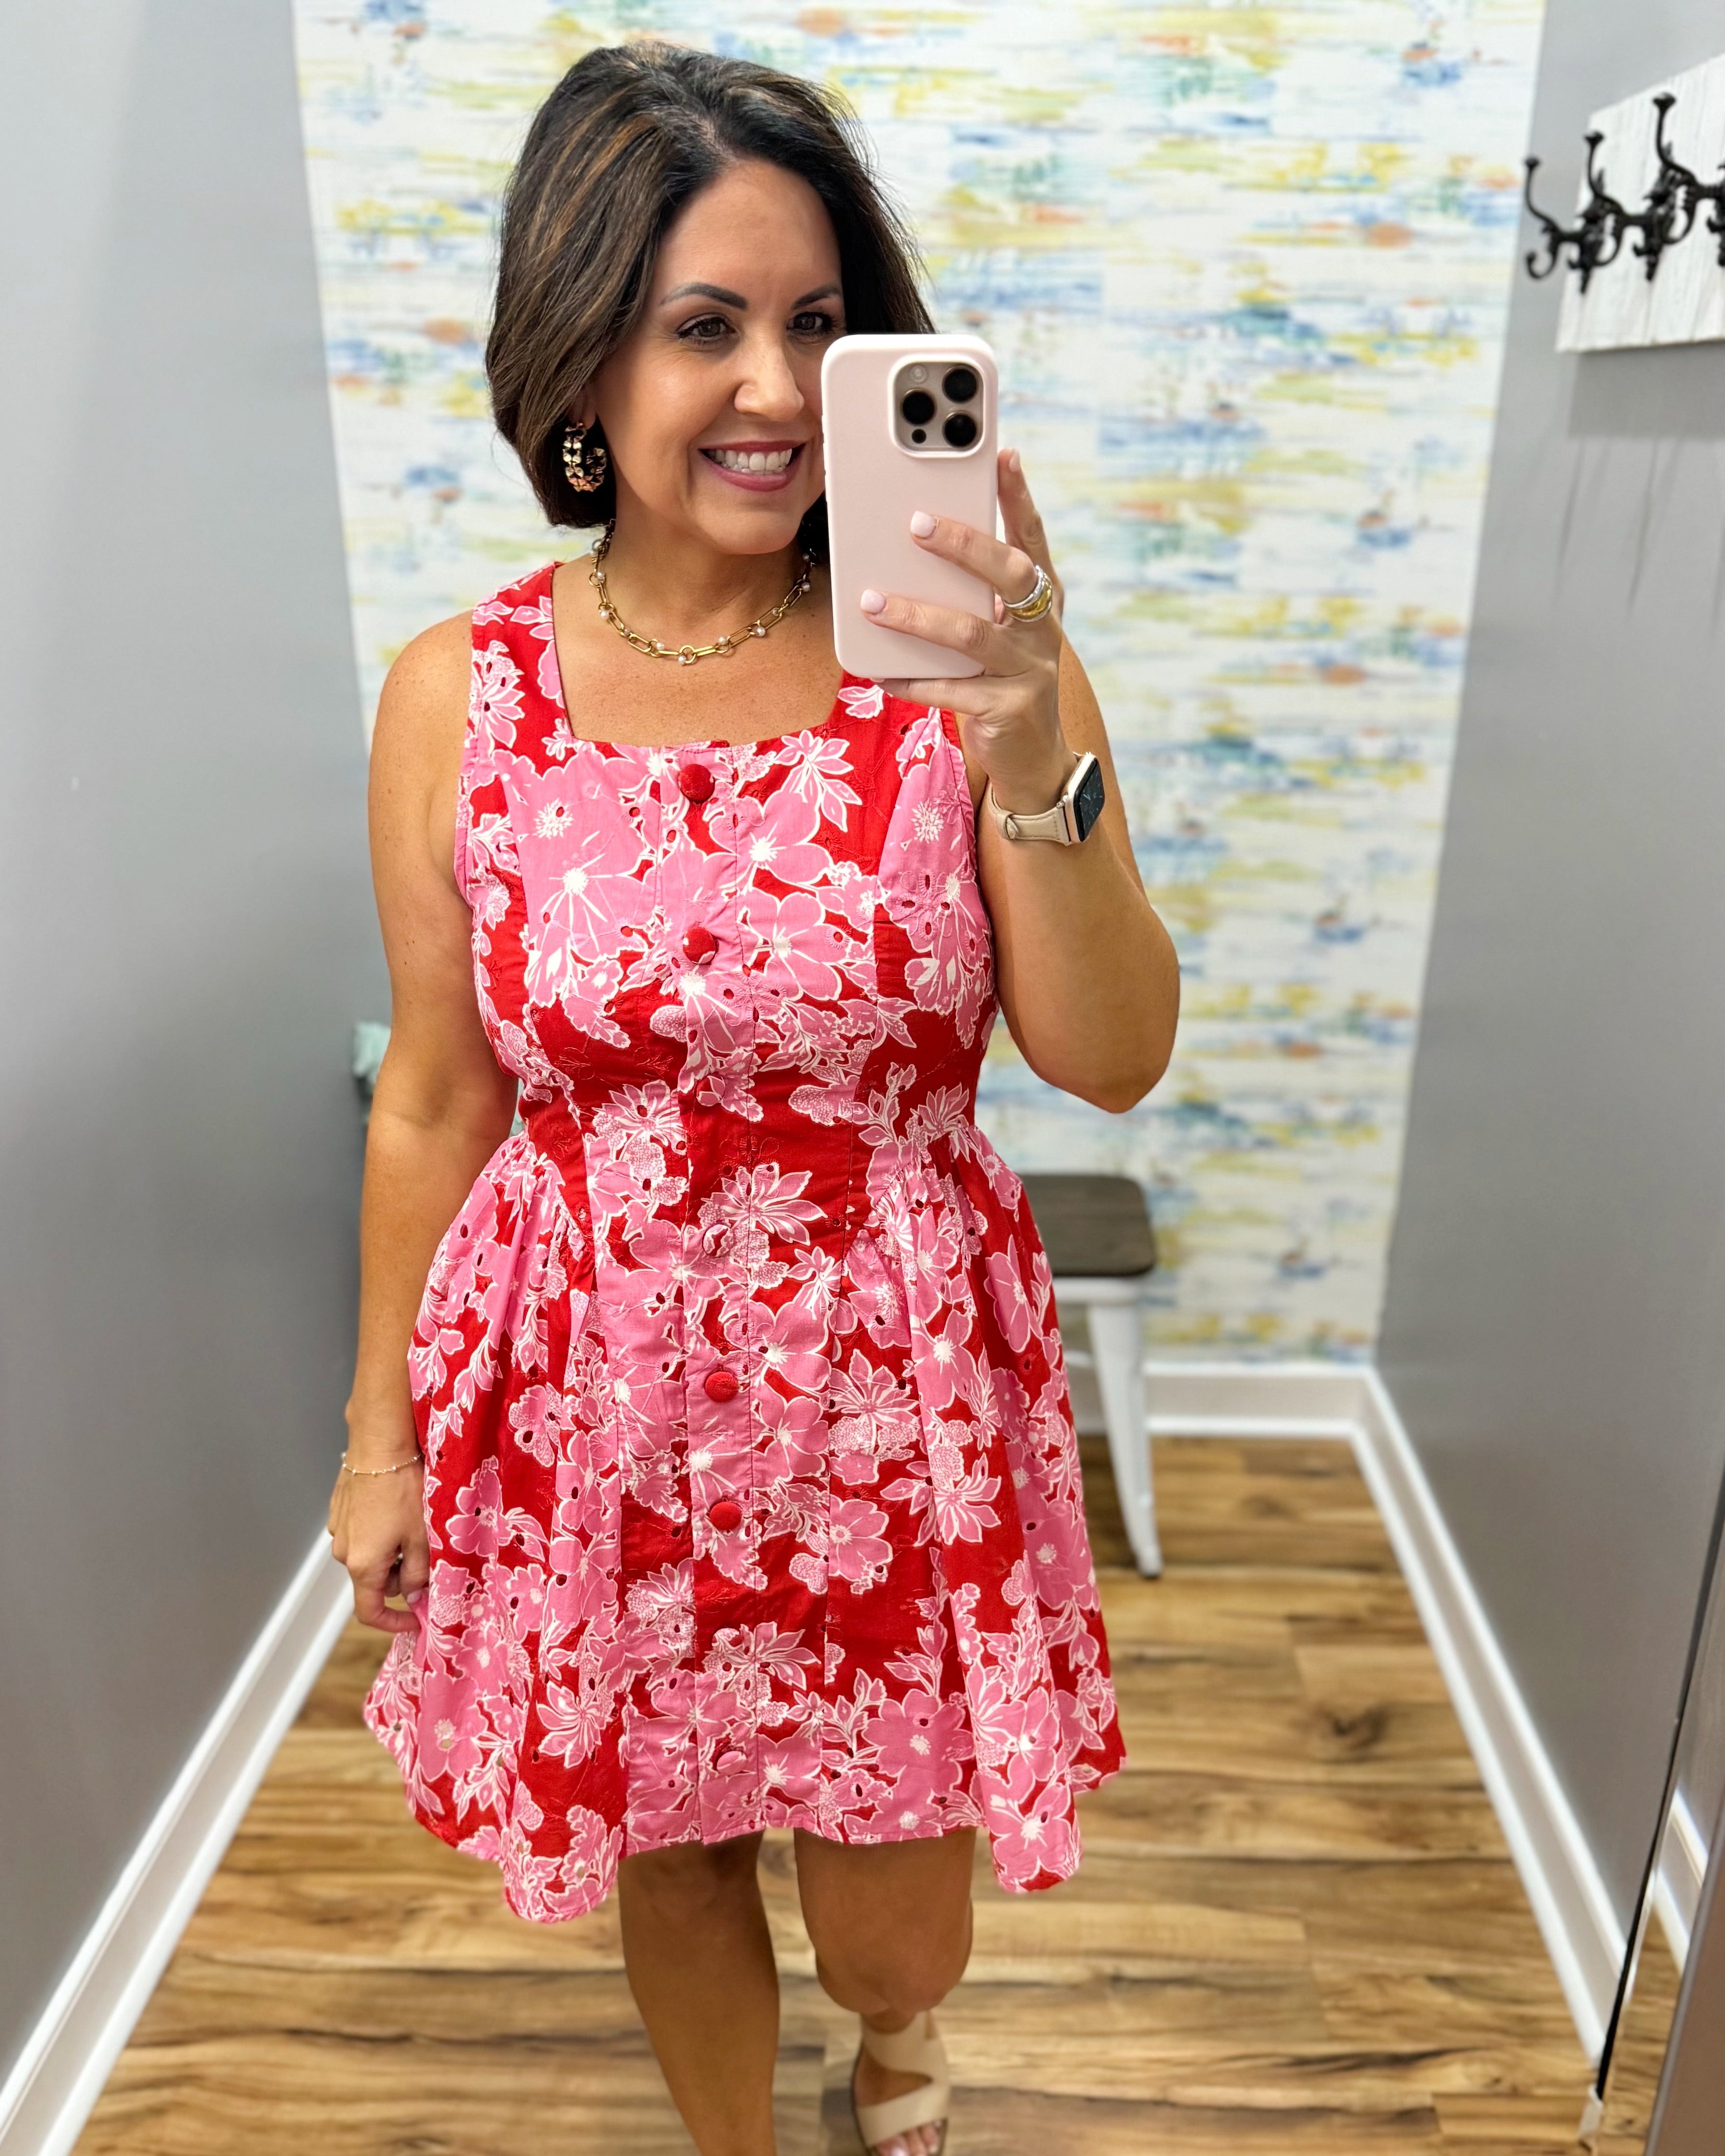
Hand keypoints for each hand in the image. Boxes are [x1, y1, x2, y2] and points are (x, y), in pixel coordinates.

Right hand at [327, 1445, 428, 1633]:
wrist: (379, 1445)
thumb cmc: (403, 1490)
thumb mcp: (421, 1537)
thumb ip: (419, 1574)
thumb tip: (415, 1596)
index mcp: (363, 1565)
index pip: (369, 1612)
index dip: (394, 1623)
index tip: (416, 1619)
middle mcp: (343, 1552)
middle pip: (375, 1581)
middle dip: (401, 1575)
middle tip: (426, 1551)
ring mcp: (338, 1530)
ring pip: (370, 1556)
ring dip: (390, 1551)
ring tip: (411, 1522)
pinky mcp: (339, 1511)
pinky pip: (362, 1534)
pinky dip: (379, 1531)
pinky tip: (395, 1508)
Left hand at [866, 446, 1071, 812]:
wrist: (1031, 758)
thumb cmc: (1002, 680)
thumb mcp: (997, 632)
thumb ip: (972, 596)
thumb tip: (910, 551)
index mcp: (1042, 601)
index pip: (1033, 539)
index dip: (1020, 498)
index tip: (1004, 455)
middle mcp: (1042, 630)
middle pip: (1010, 575)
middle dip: (964, 544)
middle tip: (916, 523)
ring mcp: (1029, 670)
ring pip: (971, 634)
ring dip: (917, 615)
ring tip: (872, 601)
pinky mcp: (1007, 710)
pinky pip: (951, 691)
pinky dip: (912, 680)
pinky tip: (878, 672)